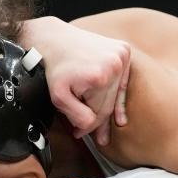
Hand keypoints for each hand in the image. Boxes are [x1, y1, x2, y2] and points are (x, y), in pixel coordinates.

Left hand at [20, 16, 130, 145]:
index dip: (89, 127)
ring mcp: (121, 55)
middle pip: (109, 103)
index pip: (100, 112)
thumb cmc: (54, 65)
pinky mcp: (124, 50)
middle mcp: (115, 63)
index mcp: (101, 76)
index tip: (80, 133)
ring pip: (115, 93)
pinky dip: (119, 93)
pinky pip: (122, 80)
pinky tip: (120, 115)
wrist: (54, 38)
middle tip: (98, 138)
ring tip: (109, 127)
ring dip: (108, 107)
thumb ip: (76, 115)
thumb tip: (90, 125)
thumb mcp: (58, 96)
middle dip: (99, 120)